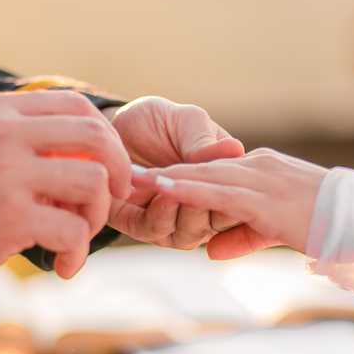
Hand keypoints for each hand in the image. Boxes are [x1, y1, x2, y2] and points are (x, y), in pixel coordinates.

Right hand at [0, 90, 131, 294]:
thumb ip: (22, 137)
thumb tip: (85, 148)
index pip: (78, 106)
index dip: (107, 139)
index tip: (107, 169)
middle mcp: (4, 133)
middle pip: (97, 136)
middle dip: (118, 172)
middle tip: (112, 200)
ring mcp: (8, 173)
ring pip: (95, 182)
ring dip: (97, 216)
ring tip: (75, 236)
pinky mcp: (11, 218)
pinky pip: (75, 230)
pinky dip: (78, 252)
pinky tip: (62, 264)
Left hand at [107, 96, 244, 248]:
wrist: (114, 126)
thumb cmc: (158, 121)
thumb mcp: (186, 121)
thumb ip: (204, 142)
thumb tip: (235, 149)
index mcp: (224, 181)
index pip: (238, 199)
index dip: (231, 193)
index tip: (221, 176)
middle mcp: (204, 206)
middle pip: (216, 223)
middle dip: (204, 207)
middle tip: (191, 187)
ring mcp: (176, 220)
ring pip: (189, 233)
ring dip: (179, 211)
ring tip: (167, 188)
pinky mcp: (145, 226)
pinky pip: (157, 231)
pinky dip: (157, 214)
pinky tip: (154, 193)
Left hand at [133, 148, 328, 259]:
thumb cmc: (334, 226)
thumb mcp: (279, 230)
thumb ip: (244, 236)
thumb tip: (210, 249)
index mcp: (262, 171)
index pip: (213, 171)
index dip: (179, 174)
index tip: (147, 177)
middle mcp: (258, 167)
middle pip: (200, 167)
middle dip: (162, 171)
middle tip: (127, 171)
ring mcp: (261, 179)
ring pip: (203, 174)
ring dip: (165, 177)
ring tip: (132, 177)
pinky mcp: (264, 198)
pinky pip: (217, 191)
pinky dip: (186, 188)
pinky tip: (161, 187)